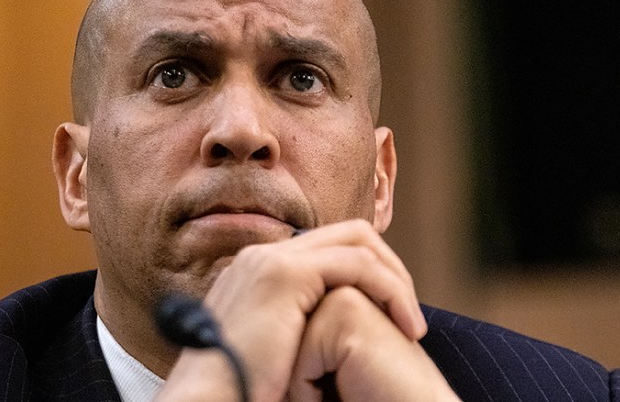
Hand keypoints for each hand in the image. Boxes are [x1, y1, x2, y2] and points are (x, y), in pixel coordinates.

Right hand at [156, 219, 425, 401]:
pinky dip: (390, 290)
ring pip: (358, 243)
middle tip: (409, 312)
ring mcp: (270, 259)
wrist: (206, 400)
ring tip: (413, 324)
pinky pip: (358, 265)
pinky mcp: (285, 273)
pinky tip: (405, 324)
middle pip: (346, 235)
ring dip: (395, 280)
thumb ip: (295, 330)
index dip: (367, 275)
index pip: (326, 250)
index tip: (390, 313)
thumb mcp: (272, 353)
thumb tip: (325, 341)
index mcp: (257, 271)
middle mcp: (261, 255)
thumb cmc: (239, 390)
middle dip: (388, 267)